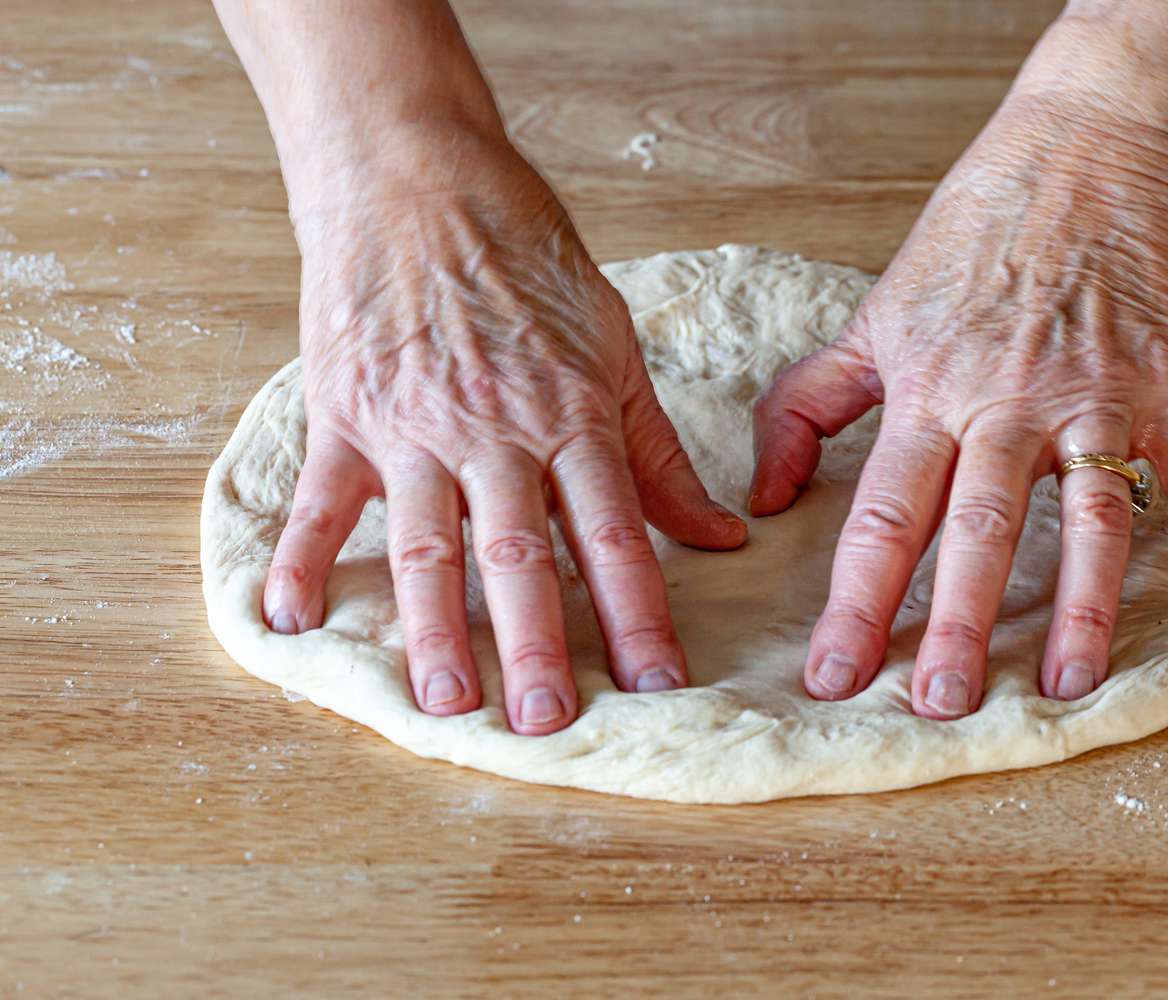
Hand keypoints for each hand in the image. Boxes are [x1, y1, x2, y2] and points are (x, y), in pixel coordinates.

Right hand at [260, 133, 745, 732]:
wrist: (421, 175)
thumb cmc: (528, 259)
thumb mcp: (615, 345)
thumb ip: (658, 452)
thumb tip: (722, 535)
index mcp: (573, 413)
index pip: (617, 532)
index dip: (641, 613)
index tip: (660, 685)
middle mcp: (497, 428)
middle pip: (522, 551)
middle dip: (538, 642)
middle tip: (546, 723)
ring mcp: (415, 422)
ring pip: (429, 541)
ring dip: (435, 628)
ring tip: (445, 703)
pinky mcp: (346, 410)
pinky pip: (324, 496)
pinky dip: (304, 557)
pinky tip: (290, 621)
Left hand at [748, 98, 1167, 717]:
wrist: (1085, 152)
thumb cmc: (971, 240)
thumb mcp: (873, 316)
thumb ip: (810, 405)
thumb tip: (762, 496)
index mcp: (928, 392)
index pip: (881, 514)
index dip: (855, 601)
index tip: (832, 676)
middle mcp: (1006, 402)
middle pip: (978, 527)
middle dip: (957, 623)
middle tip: (941, 706)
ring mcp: (1094, 395)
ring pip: (1088, 514)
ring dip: (1081, 605)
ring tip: (1068, 686)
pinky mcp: (1167, 383)